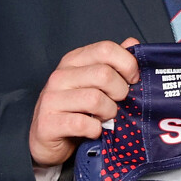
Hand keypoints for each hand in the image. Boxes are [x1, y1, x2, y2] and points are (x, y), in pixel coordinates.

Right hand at [27, 38, 139, 166]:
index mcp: (73, 60)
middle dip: (120, 92)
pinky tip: (94, 130)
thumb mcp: (94, 82)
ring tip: (105, 117)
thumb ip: (112, 62)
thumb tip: (132, 43)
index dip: (128, 64)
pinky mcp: (48, 123)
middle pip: (104, 74)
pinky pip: (83, 124)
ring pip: (95, 99)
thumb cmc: (76, 108)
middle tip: (118, 102)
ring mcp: (51, 99)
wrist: (47, 138)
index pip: (106, 49)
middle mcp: (60, 76)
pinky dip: (95, 129)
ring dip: (109, 112)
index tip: (133, 79)